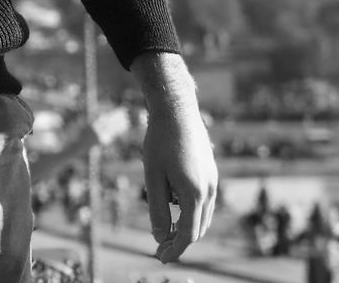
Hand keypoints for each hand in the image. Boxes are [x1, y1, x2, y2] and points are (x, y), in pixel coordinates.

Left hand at [135, 57, 217, 262]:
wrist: (176, 108)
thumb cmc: (160, 140)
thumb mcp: (152, 176)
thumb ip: (158, 209)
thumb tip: (161, 237)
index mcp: (195, 194)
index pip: (188, 235)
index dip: (175, 250)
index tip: (160, 258)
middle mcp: (209, 190)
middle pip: (198, 228)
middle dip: (180, 241)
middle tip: (160, 247)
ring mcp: (213, 180)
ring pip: (203, 216)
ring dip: (187, 227)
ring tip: (166, 229)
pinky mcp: (212, 171)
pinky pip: (205, 201)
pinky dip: (192, 211)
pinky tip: (175, 205)